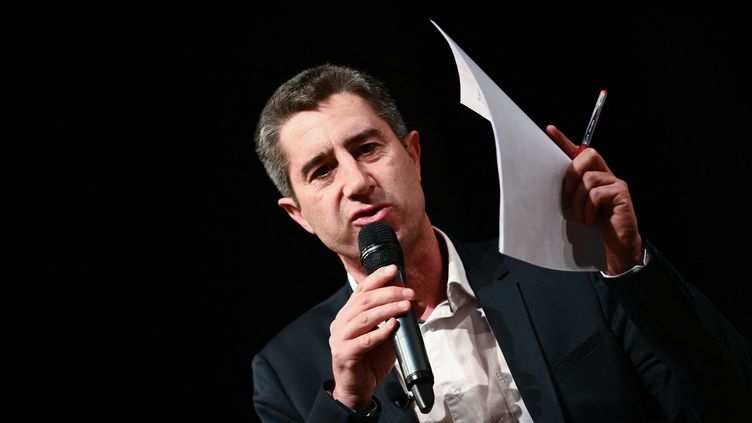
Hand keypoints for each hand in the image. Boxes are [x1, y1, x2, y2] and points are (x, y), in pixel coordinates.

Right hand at [328, 265, 413, 410]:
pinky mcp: (344, 354)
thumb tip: (419, 302)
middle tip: (409, 292)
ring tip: (406, 306)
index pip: (362, 290)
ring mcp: (339, 338)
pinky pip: (364, 341)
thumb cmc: (371, 360)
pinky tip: (394, 326)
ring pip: (365, 318)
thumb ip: (399, 318)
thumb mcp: (389, 335)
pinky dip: (381, 332)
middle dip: (389, 293)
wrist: (357, 390)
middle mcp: (341, 323)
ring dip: (388, 309)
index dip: (378, 277)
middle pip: (364, 300)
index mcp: (348, 314)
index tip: (394, 269)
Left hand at [546, 124, 643, 274]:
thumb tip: (548, 181)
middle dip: (573, 173)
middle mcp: (607, 175)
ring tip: (582, 217)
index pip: (579, 152)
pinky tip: (590, 221)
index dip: (564, 140)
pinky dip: (589, 210)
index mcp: (594, 175)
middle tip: (568, 194)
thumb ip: (571, 191)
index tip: (549, 130)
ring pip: (588, 179)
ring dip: (579, 201)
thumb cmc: (596, 227)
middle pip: (588, 155)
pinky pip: (597, 194)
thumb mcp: (578, 206)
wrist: (616, 247)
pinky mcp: (622, 194)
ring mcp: (616, 183)